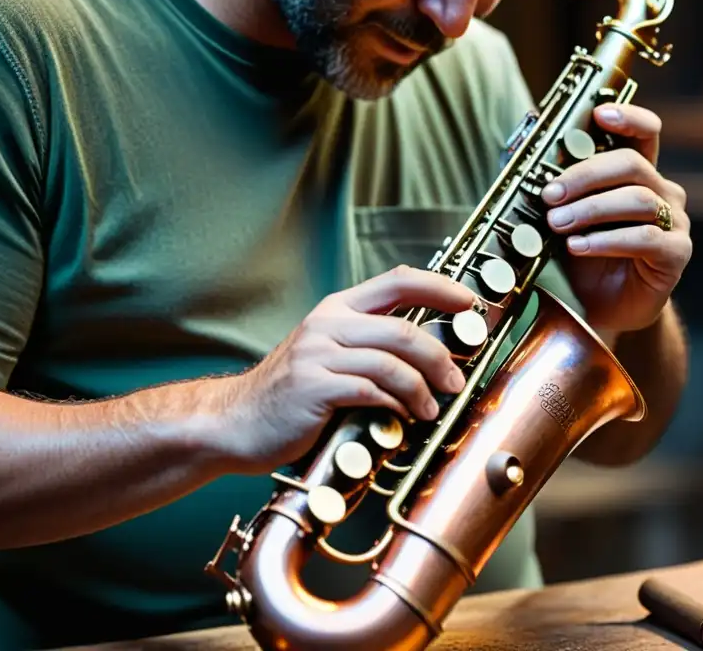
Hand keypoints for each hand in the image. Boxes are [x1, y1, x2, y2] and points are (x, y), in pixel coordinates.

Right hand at [215, 266, 475, 473]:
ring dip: (421, 390)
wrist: (235, 420)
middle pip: (402, 329)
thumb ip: (367, 344)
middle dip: (439, 357)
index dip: (438, 287)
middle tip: (455, 380)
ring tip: (430, 409)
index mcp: (336, 310)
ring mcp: (317, 354)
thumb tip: (426, 353)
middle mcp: (327, 325)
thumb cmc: (288, 393)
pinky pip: (369, 391)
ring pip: (390, 363)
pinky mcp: (313, 387)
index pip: (397, 281)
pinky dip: (393, 406)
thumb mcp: (325, 352)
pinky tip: (399, 418)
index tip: (467, 301)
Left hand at [541, 103, 691, 335]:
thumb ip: (555, 189)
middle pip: (632, 164)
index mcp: (639, 175)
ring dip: (590, 209)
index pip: (645, 134)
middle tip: (550, 194)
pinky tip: (579, 246)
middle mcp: (663, 193)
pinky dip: (607, 239)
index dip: (628, 118)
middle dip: (586, 175)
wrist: (604, 309)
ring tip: (557, 223)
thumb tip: (519, 154)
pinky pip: (645, 238)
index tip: (599, 113)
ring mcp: (674, 222)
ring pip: (637, 200)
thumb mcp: (565, 218)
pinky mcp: (675, 253)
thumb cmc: (586, 259)